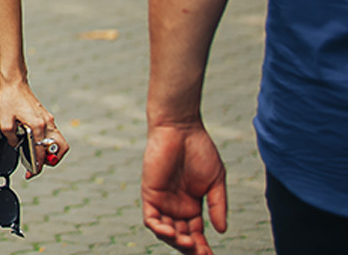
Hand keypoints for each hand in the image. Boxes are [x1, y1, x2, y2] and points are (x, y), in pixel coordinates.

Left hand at [0, 79, 68, 177]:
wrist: (14, 84)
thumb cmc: (10, 99)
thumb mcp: (4, 122)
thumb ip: (11, 138)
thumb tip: (15, 145)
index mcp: (37, 126)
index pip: (41, 152)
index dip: (37, 165)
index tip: (31, 172)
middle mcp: (47, 123)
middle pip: (61, 148)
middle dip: (53, 159)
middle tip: (40, 163)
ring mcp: (49, 120)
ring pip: (59, 141)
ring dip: (52, 151)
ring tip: (40, 155)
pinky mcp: (47, 117)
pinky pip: (53, 134)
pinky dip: (48, 141)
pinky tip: (36, 142)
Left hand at [142, 122, 226, 254]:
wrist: (181, 130)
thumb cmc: (200, 151)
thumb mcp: (215, 182)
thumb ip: (217, 206)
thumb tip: (222, 231)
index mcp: (192, 206)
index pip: (196, 234)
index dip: (202, 248)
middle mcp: (176, 207)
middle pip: (180, 237)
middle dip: (190, 249)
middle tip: (201, 254)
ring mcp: (162, 201)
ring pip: (165, 232)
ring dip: (175, 242)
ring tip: (189, 245)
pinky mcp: (149, 193)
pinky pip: (150, 218)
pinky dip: (158, 229)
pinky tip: (171, 233)